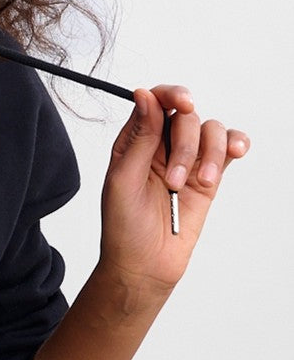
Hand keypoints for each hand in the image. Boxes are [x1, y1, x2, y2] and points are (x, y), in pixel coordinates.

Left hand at [100, 84, 249, 292]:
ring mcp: (187, 160)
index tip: (184, 102)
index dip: (171, 94)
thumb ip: (139, 137)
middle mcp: (162, 145)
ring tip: (198, 182)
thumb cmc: (124, 227)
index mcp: (134, 141)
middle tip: (175, 180)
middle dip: (187, 144)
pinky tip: (236, 152)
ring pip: (211, 130)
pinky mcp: (208, 178)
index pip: (155, 101)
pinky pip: (228, 150)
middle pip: (187, 116)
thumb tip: (145, 95)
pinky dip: (236, 144)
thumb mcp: (123, 180)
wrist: (144, 266)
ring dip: (210, 152)